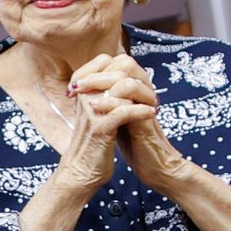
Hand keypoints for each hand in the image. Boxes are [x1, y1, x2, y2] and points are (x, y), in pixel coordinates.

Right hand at [49, 63, 155, 195]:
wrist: (81, 173)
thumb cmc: (93, 145)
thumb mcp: (96, 115)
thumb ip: (105, 97)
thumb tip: (123, 80)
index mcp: (84, 91)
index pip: (104, 60)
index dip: (127, 67)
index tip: (142, 82)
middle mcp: (86, 96)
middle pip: (117, 71)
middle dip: (140, 81)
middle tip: (152, 94)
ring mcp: (92, 111)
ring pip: (123, 87)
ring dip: (144, 95)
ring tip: (155, 104)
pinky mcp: (100, 128)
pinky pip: (125, 111)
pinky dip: (142, 111)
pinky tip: (152, 114)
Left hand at [88, 51, 230, 230]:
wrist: (155, 167)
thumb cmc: (136, 145)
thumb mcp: (119, 117)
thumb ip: (111, 101)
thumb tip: (91, 88)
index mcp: (137, 91)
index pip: (119, 63)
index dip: (95, 68)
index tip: (75, 81)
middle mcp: (143, 94)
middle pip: (125, 63)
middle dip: (97, 71)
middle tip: (77, 84)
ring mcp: (145, 106)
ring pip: (128, 80)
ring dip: (102, 83)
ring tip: (83, 93)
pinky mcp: (146, 124)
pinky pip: (130, 105)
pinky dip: (110, 103)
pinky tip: (94, 107)